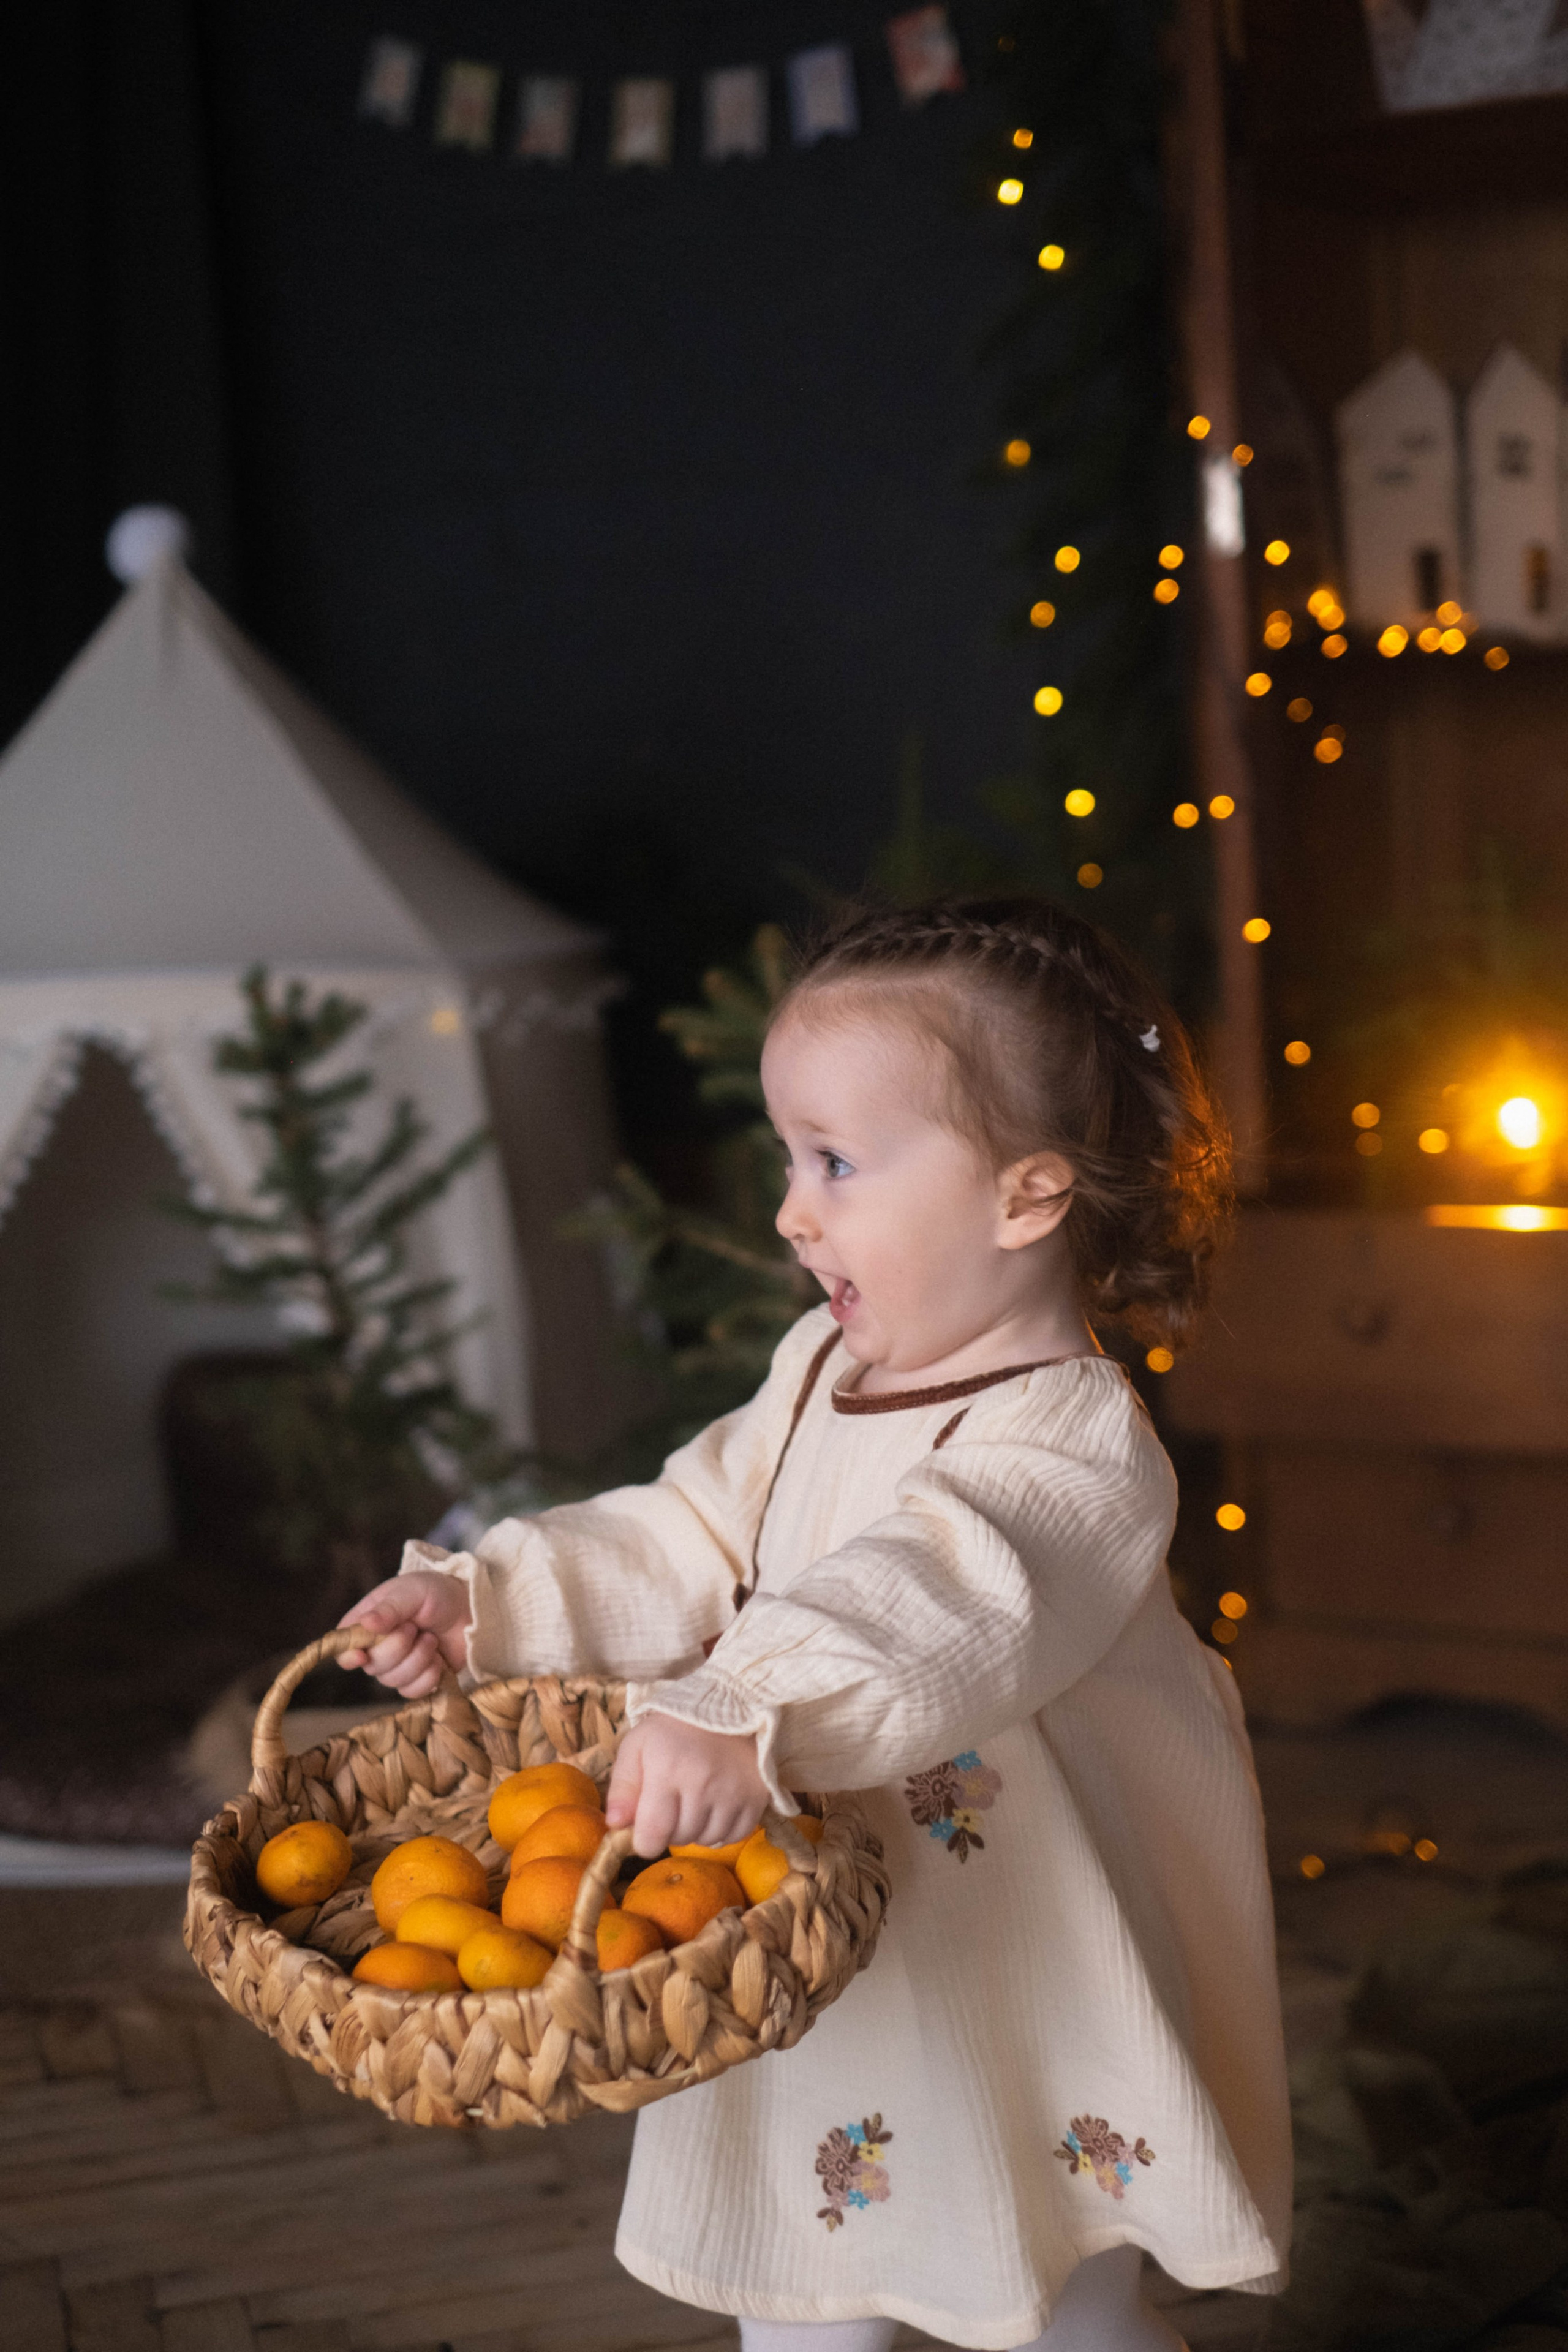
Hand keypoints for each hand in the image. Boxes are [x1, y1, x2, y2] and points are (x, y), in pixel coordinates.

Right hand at [336, 1573, 471, 1695]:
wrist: (472, 1608)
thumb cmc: (437, 1593)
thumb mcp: (413, 1592)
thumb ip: (389, 1608)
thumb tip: (365, 1623)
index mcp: (367, 1622)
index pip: (343, 1646)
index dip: (348, 1655)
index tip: (362, 1656)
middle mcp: (377, 1647)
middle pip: (371, 1666)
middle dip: (397, 1649)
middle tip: (415, 1628)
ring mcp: (397, 1666)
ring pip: (392, 1681)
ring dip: (417, 1660)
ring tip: (431, 1639)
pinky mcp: (418, 1680)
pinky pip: (412, 1692)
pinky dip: (428, 1677)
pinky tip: (438, 1659)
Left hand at [605, 1714, 768, 1858]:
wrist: (728, 1706)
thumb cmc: (674, 1729)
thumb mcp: (637, 1746)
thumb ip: (622, 1787)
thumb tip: (615, 1825)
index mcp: (667, 1771)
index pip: (652, 1835)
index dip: (644, 1841)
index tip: (646, 1828)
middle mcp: (702, 1786)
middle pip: (680, 1839)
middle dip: (670, 1829)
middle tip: (672, 1803)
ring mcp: (733, 1794)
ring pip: (707, 1840)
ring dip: (696, 1829)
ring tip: (695, 1801)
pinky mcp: (757, 1799)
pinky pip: (734, 1836)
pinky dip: (722, 1829)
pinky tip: (716, 1806)